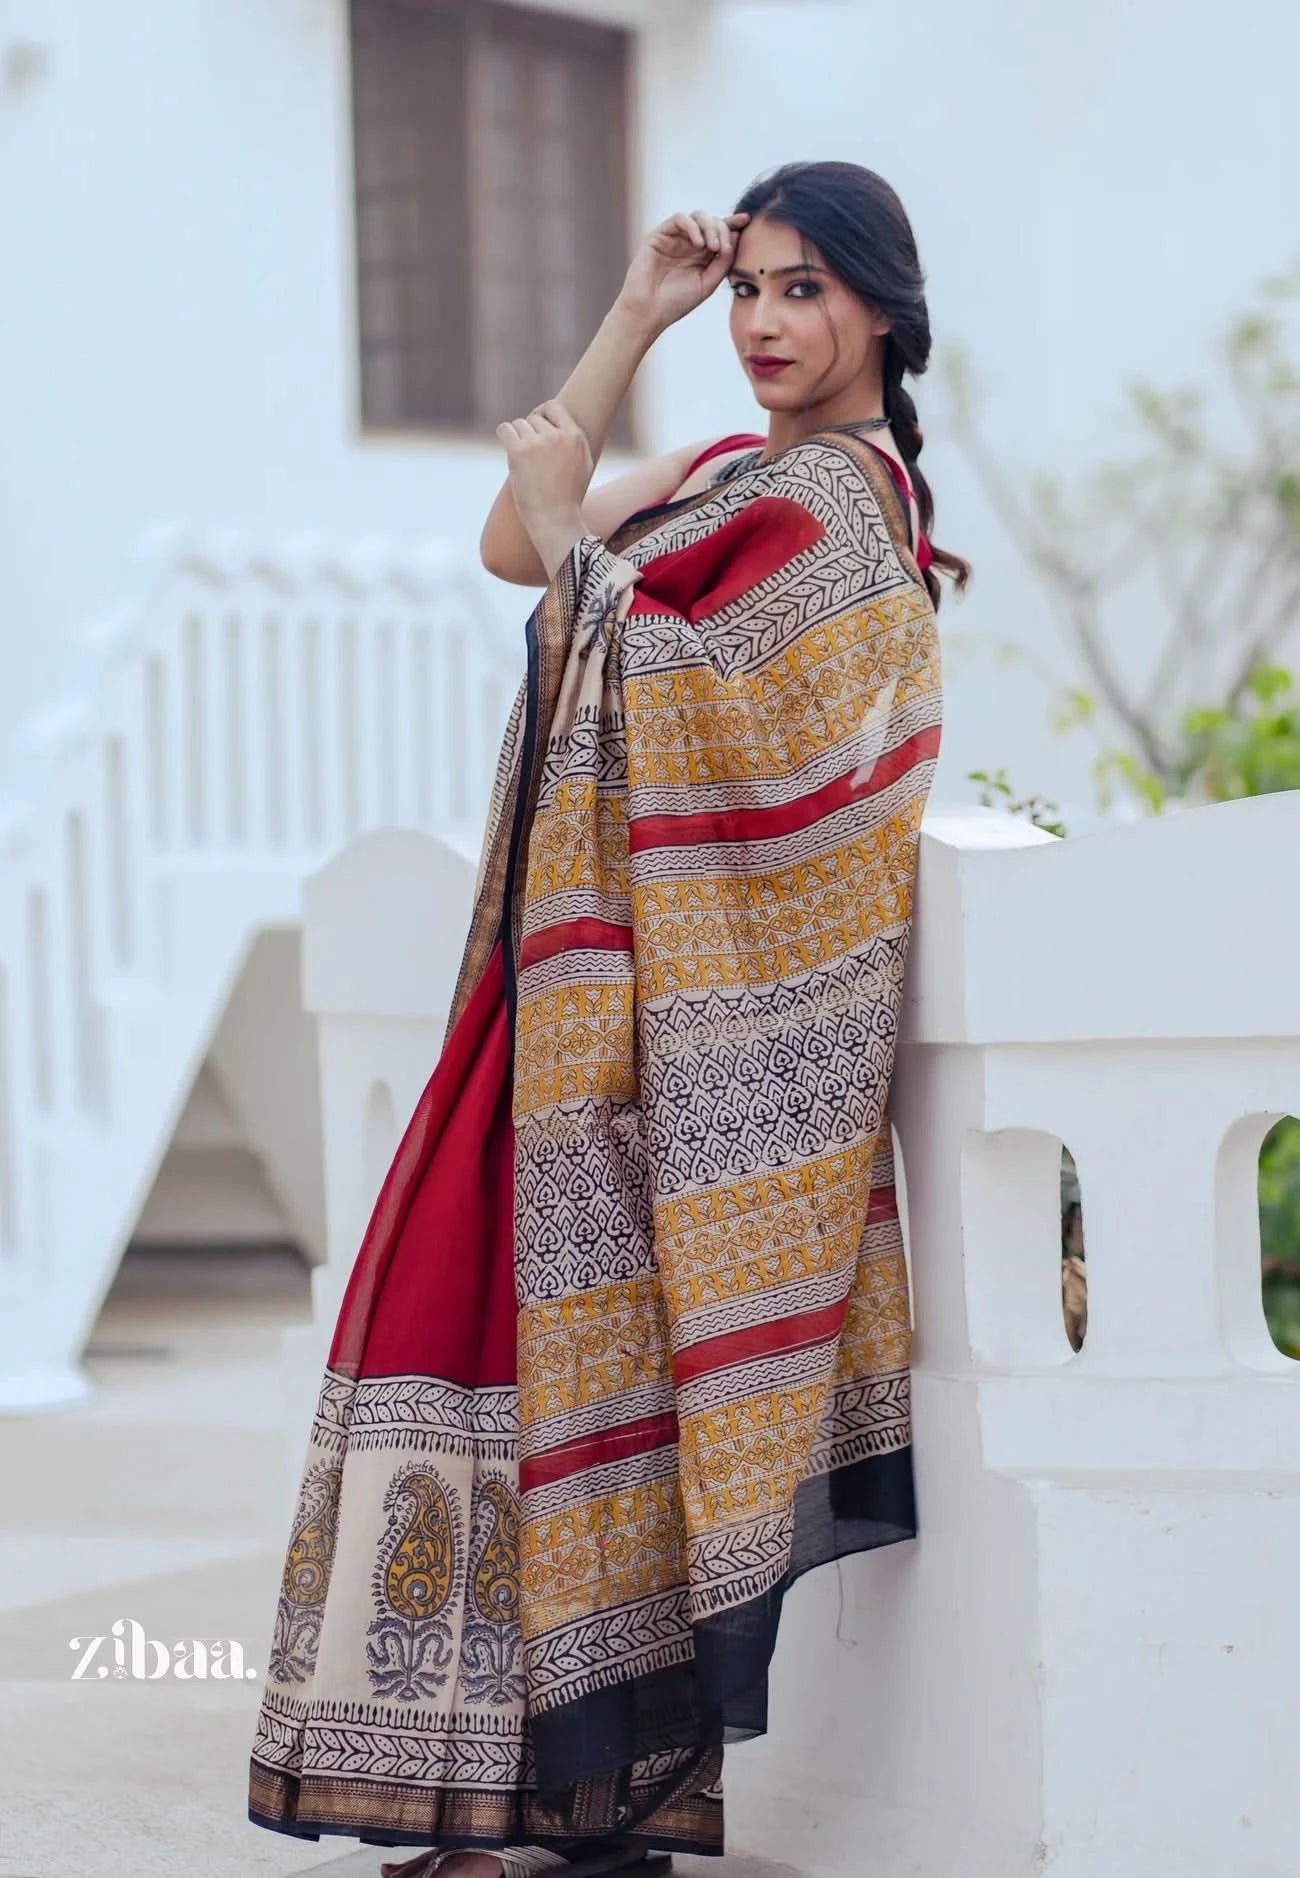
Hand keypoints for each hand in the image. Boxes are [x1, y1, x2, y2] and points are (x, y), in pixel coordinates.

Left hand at [496, 399, 592, 577]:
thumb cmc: (569, 498)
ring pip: (519, 425)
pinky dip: (504, 436)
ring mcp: (538, 442)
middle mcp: (557, 435)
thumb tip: (560, 425)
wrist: (556, 520)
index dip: (542, 413)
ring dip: (517, 439)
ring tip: (523, 461)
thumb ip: (574, 441)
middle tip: (530, 455)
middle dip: (530, 433)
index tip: (536, 424)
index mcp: (576, 436)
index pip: (554, 407)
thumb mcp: (583, 464)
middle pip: (534, 418)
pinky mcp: (519, 452)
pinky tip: (509, 451)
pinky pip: (505, 429)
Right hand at [618, 209, 750, 332]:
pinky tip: (699, 245)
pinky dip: (693, 227)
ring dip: (710, 227)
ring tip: (713, 248)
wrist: (649, 312)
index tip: (747, 220)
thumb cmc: (676, 302)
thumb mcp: (708, 283)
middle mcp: (688, 243)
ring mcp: (674, 238)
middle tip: (724, 249)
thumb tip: (737, 235)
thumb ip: (724, 262)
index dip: (733, 224)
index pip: (719, 233)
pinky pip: (680, 219)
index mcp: (701, 255)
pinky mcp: (659, 235)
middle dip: (722, 230)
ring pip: (697, 216)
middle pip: (711, 221)